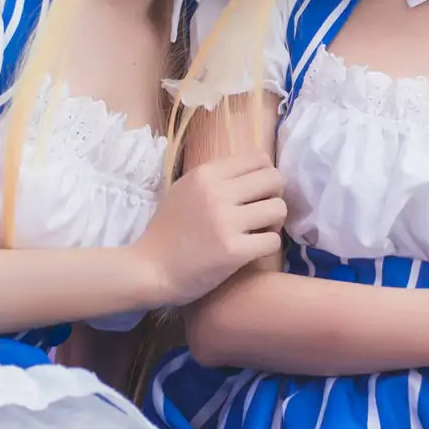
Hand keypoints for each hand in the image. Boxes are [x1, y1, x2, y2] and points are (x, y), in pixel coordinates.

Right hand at [135, 150, 285, 304]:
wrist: (149, 270)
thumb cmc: (167, 232)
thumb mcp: (184, 190)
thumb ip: (215, 179)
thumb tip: (253, 172)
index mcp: (205, 174)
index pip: (259, 158)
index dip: (265, 175)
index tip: (256, 192)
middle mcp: (216, 193)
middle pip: (274, 179)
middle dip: (275, 196)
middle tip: (262, 213)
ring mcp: (225, 222)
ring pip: (279, 209)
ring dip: (274, 223)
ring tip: (258, 231)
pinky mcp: (234, 251)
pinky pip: (273, 240)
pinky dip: (267, 246)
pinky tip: (252, 250)